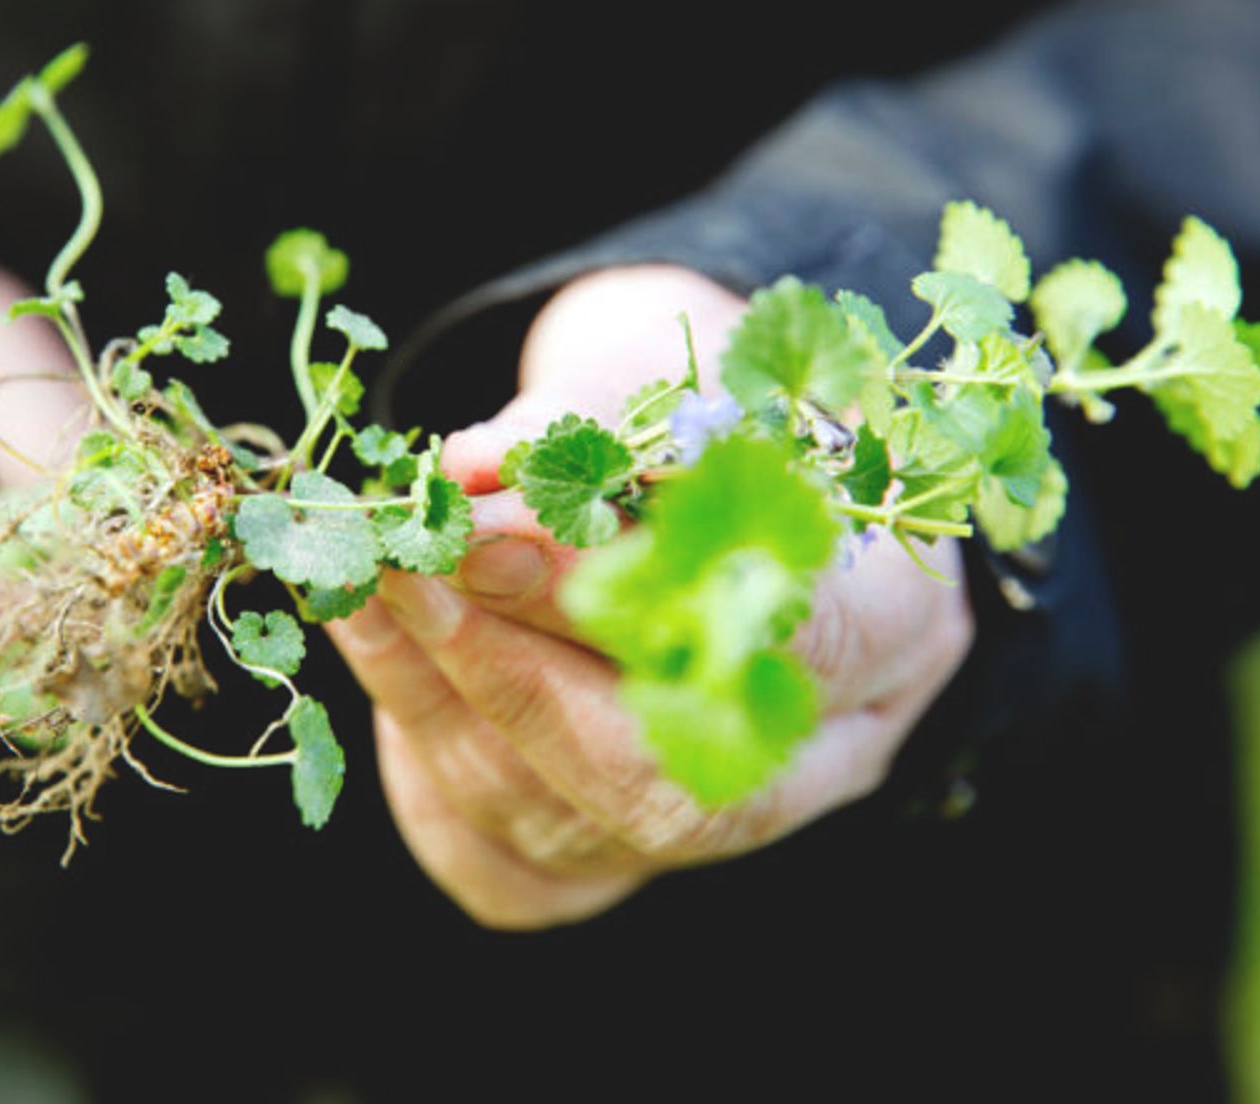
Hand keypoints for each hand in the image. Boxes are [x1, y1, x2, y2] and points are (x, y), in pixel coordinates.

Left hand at [326, 265, 974, 928]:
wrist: (706, 502)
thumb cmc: (698, 429)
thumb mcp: (667, 386)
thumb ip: (576, 430)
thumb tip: (465, 473)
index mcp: (897, 619)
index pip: (773, 639)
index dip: (619, 594)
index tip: (481, 530)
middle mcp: (826, 756)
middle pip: (661, 776)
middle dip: (506, 671)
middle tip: (402, 567)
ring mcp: (726, 830)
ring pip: (562, 821)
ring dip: (436, 695)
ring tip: (361, 583)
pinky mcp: (616, 872)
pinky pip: (502, 865)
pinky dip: (421, 754)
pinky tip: (376, 651)